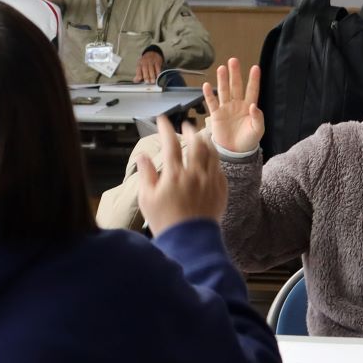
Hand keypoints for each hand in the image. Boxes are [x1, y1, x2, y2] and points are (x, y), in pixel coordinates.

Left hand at [135, 48, 165, 83]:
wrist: (152, 53)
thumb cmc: (145, 62)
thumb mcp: (140, 66)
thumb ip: (138, 74)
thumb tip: (135, 80)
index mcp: (140, 63)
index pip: (138, 69)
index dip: (139, 75)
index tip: (139, 80)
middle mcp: (145, 62)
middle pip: (145, 69)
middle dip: (146, 76)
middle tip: (148, 82)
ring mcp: (151, 61)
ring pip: (151, 69)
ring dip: (152, 76)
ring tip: (153, 81)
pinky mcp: (157, 61)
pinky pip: (157, 67)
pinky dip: (158, 72)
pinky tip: (157, 76)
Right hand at [135, 118, 227, 234]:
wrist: (190, 242)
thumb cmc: (165, 222)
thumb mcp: (147, 199)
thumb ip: (145, 174)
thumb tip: (142, 157)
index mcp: (174, 174)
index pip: (170, 143)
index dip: (166, 128)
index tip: (162, 120)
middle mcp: (194, 174)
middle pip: (196, 143)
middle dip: (190, 130)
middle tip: (186, 126)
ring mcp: (210, 181)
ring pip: (212, 153)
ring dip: (206, 141)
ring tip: (202, 137)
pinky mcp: (220, 190)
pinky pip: (220, 168)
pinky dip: (214, 159)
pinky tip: (211, 159)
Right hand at [201, 56, 264, 153]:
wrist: (235, 152)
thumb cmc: (248, 141)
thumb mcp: (257, 130)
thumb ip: (258, 118)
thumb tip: (254, 105)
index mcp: (249, 107)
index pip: (252, 90)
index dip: (253, 80)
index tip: (255, 68)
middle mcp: (237, 104)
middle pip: (236, 86)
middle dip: (235, 74)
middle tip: (233, 61)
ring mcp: (226, 108)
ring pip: (224, 91)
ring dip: (222, 80)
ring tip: (221, 68)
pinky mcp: (216, 115)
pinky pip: (212, 103)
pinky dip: (208, 94)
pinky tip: (206, 85)